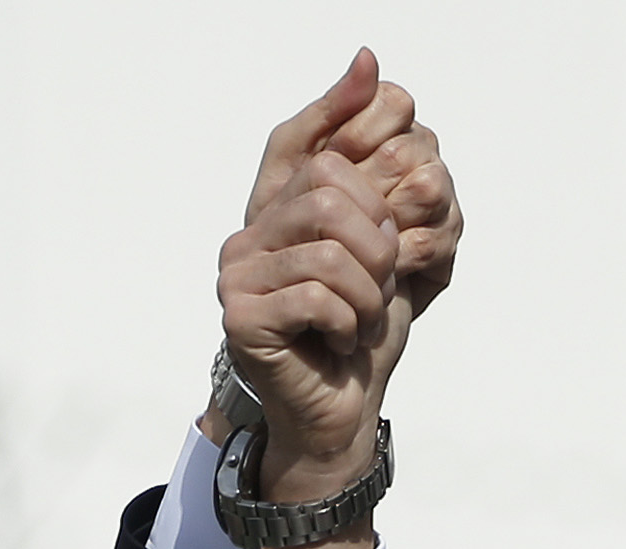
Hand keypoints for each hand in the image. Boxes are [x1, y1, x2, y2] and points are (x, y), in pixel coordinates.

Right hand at [218, 53, 461, 508]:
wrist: (342, 411)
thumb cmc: (361, 330)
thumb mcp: (385, 238)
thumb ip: (376, 157)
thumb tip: (369, 60)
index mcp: (275, 209)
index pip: (324, 158)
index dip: (374, 194)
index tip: (388, 242)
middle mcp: (247, 236)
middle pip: (328, 196)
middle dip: (377, 245)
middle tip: (381, 286)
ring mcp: (236, 277)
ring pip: (329, 249)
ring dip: (368, 293)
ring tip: (363, 320)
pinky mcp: (241, 319)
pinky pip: (316, 295)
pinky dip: (349, 322)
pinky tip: (343, 341)